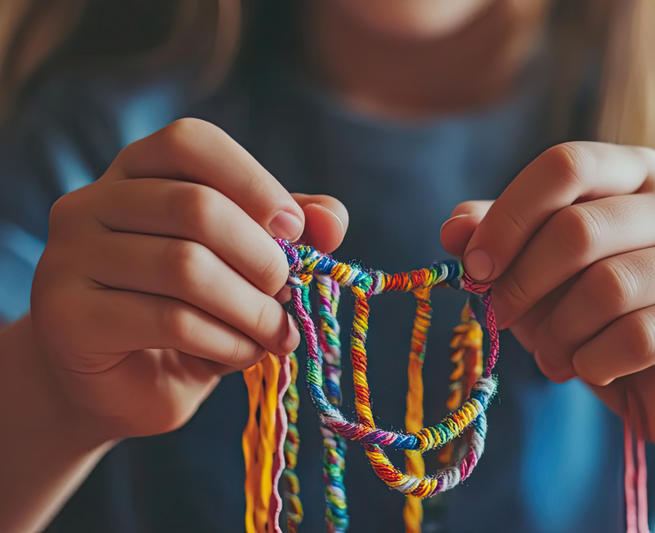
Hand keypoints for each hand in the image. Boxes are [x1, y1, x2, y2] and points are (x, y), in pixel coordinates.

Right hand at [30, 118, 347, 440]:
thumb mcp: (245, 262)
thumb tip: (330, 221)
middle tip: (289, 294)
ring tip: (276, 333)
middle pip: (196, 207)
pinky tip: (243, 354)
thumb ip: (289, 231)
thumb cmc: (192, 309)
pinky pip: (170, 320)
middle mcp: (91, 202)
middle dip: (263, 258)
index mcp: (135, 171)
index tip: (294, 232)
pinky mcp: (67, 316)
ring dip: (252, 309)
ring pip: (186, 268)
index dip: (254, 182)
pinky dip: (227, 341)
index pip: (191, 142)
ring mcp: (69, 257)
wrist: (122, 381)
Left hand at [441, 142, 654, 445]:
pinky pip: (638, 337)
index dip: (509, 217)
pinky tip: (589, 368)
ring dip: (559, 331)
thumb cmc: (589, 311)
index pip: (565, 166)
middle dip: (523, 283)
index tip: (473, 266)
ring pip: (608, 288)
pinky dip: (593, 361)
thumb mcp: (533, 269)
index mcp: (632, 171)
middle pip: (579, 228)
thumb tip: (454, 228)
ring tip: (550, 353)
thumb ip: (497, 240)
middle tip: (501, 316)